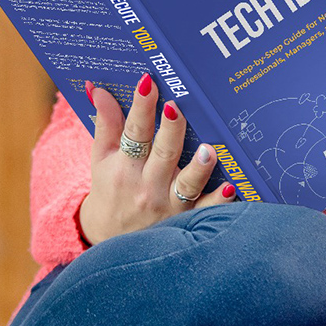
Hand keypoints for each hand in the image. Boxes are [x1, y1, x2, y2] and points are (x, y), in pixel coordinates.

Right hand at [78, 73, 235, 245]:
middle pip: (163, 153)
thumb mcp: (101, 158)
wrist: (110, 242)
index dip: (141, 107)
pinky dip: (218, 201)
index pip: (134, 132)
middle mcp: (147, 185)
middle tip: (177, 107)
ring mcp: (169, 204)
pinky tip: (230, 188)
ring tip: (208, 151)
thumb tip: (96, 87)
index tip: (148, 82)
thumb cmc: (110, 189)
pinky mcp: (186, 220)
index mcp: (125, 166)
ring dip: (198, 168)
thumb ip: (104, 123)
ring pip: (187, 184)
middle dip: (171, 130)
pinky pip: (205, 210)